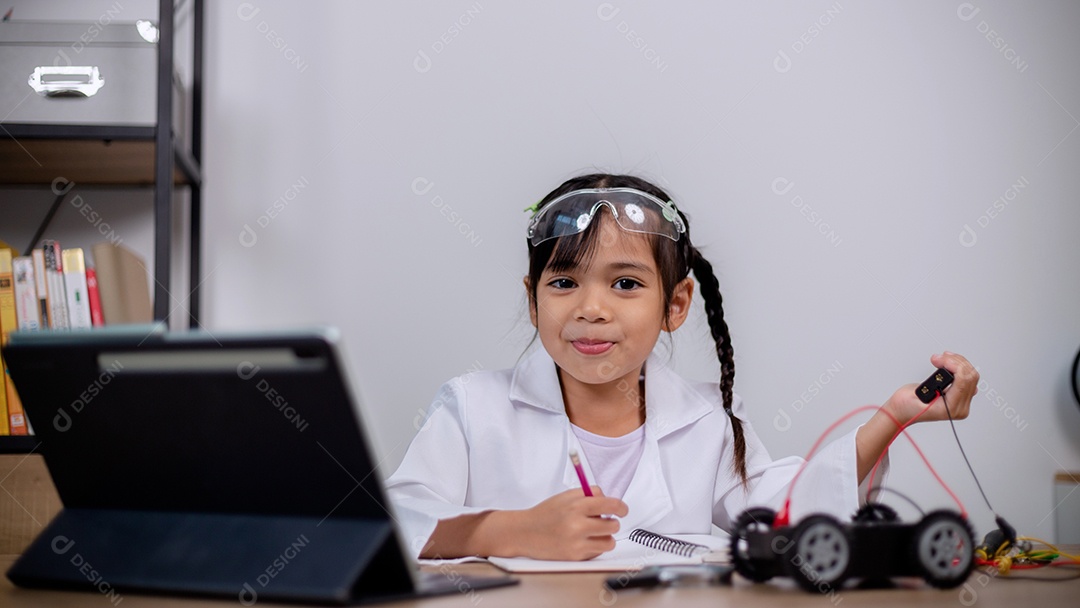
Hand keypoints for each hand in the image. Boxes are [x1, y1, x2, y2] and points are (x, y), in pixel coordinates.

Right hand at [505, 487, 628, 559]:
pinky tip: (583, 541)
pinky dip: (595, 547)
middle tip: (602, 520)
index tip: (622, 510)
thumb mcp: (565, 497)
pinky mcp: (575, 557)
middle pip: (612, 525)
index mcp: (576, 506)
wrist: (525, 533)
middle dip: (611, 522)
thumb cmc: (545, 514)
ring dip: (605, 536)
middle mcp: (577, 525)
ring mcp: (577, 543)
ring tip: (593, 532)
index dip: (621, 507)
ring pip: (609, 541)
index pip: (609, 505)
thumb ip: (588, 494)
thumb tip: (609, 499)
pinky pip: (598, 552)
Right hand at [883, 352, 979, 425]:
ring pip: (970, 375)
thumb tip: (947, 374)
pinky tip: (948, 362)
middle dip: (956, 362)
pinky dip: (959, 367)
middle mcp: (959, 407)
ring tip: (941, 358)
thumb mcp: (915, 395)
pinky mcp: (958, 395)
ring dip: (957, 362)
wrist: (901, 412)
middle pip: (970, 377)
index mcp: (951, 409)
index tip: (939, 359)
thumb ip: (933, 386)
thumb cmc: (905, 407)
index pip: (964, 382)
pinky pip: (967, 378)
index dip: (953, 365)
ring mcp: (961, 401)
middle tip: (938, 357)